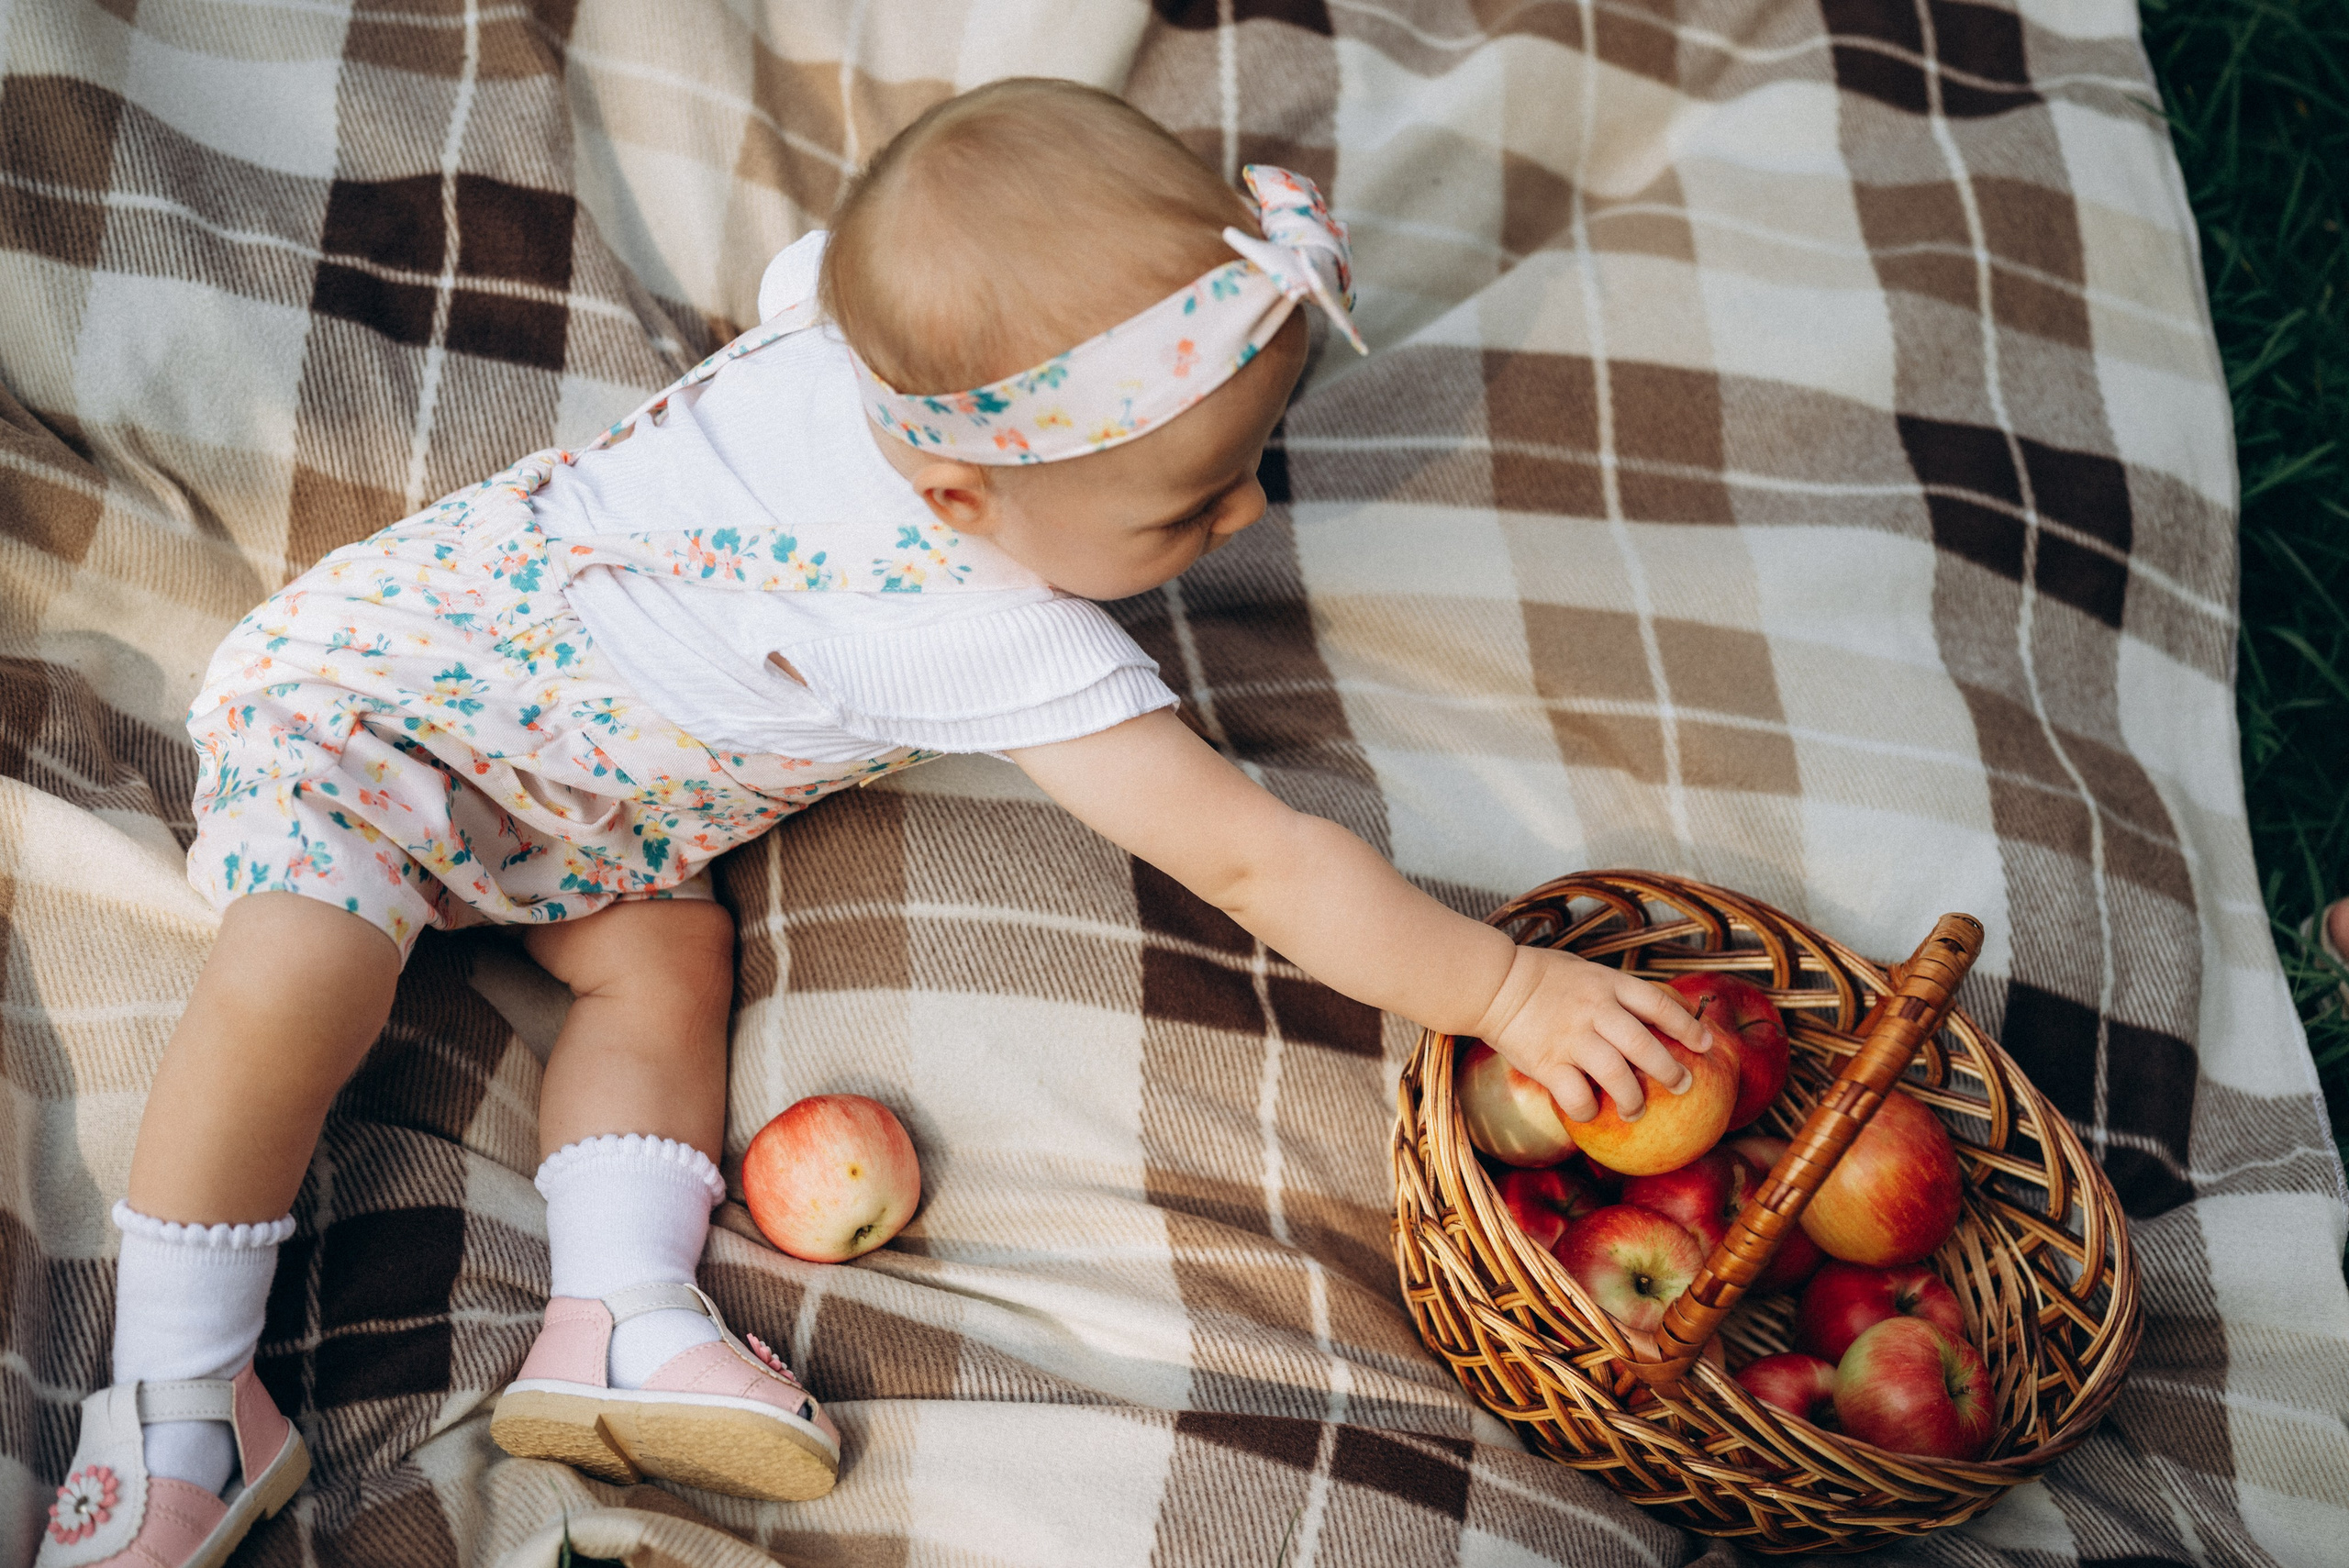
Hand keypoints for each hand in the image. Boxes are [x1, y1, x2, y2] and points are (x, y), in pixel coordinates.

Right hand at [1472, 947, 1714, 1123]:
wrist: (1492, 982)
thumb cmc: (1539, 975)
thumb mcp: (1585, 970)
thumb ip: (1612, 991)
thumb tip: (1646, 1014)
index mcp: (1608, 984)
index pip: (1659, 1005)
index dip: (1687, 1027)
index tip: (1705, 1044)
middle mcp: (1595, 1010)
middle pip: (1645, 1046)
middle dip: (1670, 1071)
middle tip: (1683, 1085)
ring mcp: (1572, 1037)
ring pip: (1617, 1077)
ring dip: (1633, 1100)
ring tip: (1636, 1111)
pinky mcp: (1548, 1062)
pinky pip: (1577, 1096)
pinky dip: (1588, 1109)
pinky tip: (1590, 1112)